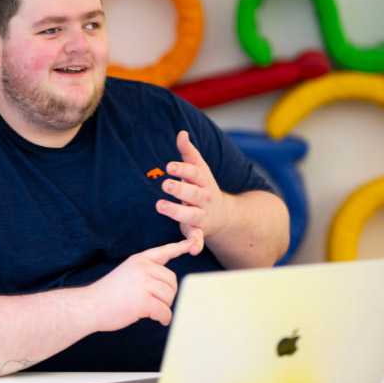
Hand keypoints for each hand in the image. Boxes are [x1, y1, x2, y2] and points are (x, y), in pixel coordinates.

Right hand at [88, 239, 192, 330]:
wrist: (90, 305)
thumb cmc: (108, 294)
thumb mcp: (127, 272)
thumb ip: (146, 272)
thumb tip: (168, 285)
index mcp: (140, 260)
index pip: (164, 251)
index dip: (180, 247)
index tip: (192, 243)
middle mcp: (143, 268)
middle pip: (172, 281)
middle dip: (168, 294)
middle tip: (155, 303)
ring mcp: (144, 284)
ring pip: (169, 296)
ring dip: (164, 307)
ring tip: (150, 310)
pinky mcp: (143, 301)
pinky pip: (165, 311)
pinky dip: (164, 318)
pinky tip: (159, 320)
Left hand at [155, 130, 231, 251]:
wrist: (223, 213)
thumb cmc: (203, 187)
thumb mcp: (199, 169)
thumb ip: (188, 152)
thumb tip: (182, 133)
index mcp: (203, 181)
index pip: (194, 173)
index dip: (182, 169)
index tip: (169, 166)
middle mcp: (204, 198)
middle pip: (193, 193)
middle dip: (180, 189)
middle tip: (165, 184)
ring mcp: (202, 215)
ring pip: (191, 215)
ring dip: (177, 212)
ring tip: (160, 206)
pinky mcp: (199, 232)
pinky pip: (198, 240)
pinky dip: (196, 245)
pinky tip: (192, 249)